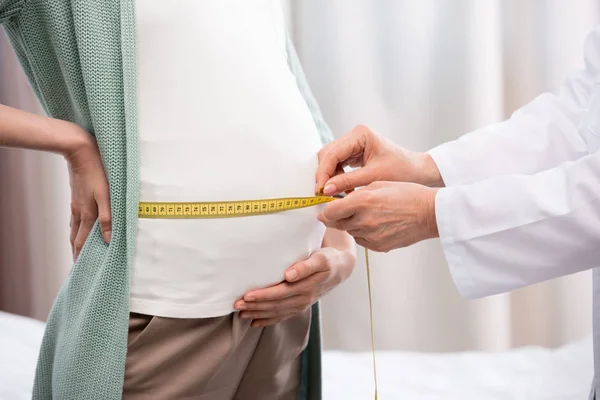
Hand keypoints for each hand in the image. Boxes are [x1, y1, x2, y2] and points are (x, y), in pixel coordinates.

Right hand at [62, 121, 110, 260]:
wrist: (80, 152)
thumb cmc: (97, 173)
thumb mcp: (106, 195)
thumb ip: (108, 218)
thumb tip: (109, 239)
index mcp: (87, 215)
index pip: (83, 242)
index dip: (82, 257)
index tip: (82, 269)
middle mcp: (79, 212)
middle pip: (76, 239)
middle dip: (77, 254)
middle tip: (78, 267)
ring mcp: (76, 205)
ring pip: (75, 229)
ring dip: (76, 242)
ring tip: (77, 252)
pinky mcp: (76, 197)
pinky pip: (75, 218)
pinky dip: (76, 228)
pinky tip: (79, 227)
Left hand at [234, 230, 355, 326]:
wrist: (341, 267)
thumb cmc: (327, 259)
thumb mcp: (320, 259)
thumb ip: (305, 266)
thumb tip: (289, 275)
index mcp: (307, 286)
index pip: (280, 293)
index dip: (263, 296)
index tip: (247, 295)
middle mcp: (304, 298)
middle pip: (275, 305)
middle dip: (255, 306)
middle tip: (236, 305)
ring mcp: (302, 304)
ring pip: (277, 312)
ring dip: (258, 314)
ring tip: (241, 314)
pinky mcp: (301, 306)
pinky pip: (282, 316)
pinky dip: (268, 320)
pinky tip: (255, 322)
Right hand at [315, 125, 442, 195]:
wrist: (418, 172)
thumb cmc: (402, 171)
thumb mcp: (373, 177)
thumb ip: (347, 182)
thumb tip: (325, 189)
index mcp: (360, 134)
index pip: (333, 153)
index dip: (324, 172)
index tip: (320, 190)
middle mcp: (354, 135)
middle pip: (328, 155)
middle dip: (325, 175)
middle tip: (323, 194)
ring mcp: (353, 144)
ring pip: (330, 160)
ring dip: (330, 177)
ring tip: (334, 194)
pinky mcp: (354, 153)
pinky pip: (338, 165)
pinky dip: (337, 178)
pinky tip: (341, 190)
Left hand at [318, 181, 438, 251]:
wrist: (429, 213)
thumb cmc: (406, 194)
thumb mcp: (378, 184)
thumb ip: (354, 193)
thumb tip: (335, 200)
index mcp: (363, 201)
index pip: (329, 212)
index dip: (326, 209)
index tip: (327, 206)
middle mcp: (364, 221)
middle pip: (336, 224)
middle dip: (336, 217)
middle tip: (344, 210)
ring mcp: (371, 236)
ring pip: (349, 231)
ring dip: (351, 224)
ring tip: (367, 214)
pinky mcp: (378, 247)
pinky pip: (361, 240)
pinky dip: (363, 233)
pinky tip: (375, 223)